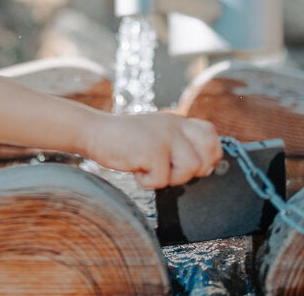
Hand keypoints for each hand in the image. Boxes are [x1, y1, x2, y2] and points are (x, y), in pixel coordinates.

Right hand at [83, 111, 222, 188]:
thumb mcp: (155, 134)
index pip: (210, 134)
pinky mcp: (153, 150)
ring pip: (189, 169)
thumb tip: (207, 168)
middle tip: (170, 170)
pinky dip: (146, 182)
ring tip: (149, 169)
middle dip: (193, 171)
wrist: (93, 132)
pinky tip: (135, 169)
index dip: (209, 155)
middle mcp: (174, 125)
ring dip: (169, 178)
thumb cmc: (123, 140)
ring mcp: (165, 136)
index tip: (194, 166)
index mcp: (177, 121)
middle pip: (207, 154)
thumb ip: (178, 144)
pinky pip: (162, 179)